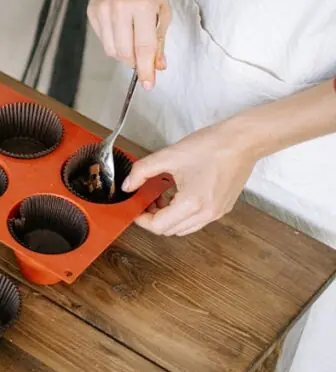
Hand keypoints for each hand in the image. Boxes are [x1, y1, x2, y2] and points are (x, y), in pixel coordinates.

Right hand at [88, 0, 169, 89]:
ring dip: (123, 54)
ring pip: (110, 49)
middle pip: (124, 52)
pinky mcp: (92, 10)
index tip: (148, 84)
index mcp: (143, 6)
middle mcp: (120, 7)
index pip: (143, 47)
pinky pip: (102, 38)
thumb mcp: (163, 9)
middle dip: (134, 62)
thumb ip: (159, 40)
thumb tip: (157, 67)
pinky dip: (113, 41)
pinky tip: (121, 29)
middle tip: (142, 60)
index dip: (145, 69)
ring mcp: (103, 9)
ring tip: (132, 42)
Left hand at [121, 122, 256, 235]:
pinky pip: (197, 220)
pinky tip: (178, 194)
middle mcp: (206, 214)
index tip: (135, 207)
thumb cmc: (211, 146)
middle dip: (153, 218)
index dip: (141, 219)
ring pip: (183, 228)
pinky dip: (183, 214)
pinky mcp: (223, 208)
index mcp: (192, 204)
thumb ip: (142, 171)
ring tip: (161, 196)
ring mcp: (217, 213)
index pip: (158, 226)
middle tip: (145, 200)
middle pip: (170, 230)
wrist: (243, 141)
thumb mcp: (168, 155)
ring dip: (168, 217)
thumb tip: (128, 185)